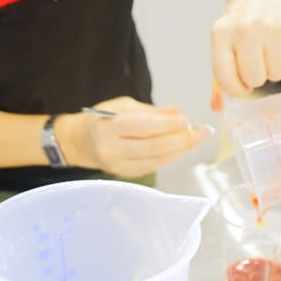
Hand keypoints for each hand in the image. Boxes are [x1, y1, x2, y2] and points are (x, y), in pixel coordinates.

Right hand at [64, 97, 209, 177]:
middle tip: (200, 131)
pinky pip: (153, 166)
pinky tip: (181, 148)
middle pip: (153, 147)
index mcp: (107, 127)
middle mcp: (111, 149)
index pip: (142, 126)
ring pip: (156, 160)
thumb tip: (176, 112)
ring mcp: (118, 165)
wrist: (80, 142)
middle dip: (181, 140)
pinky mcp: (125, 175)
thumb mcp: (122, 106)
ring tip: (196, 138)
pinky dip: (170, 157)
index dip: (166, 125)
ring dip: (180, 150)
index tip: (185, 119)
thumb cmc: (102, 119)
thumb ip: (150, 111)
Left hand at [211, 0, 280, 98]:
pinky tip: (278, 40)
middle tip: (255, 62)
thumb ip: (220, 75)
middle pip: (255, 80)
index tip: (240, 85)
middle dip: (256, 77)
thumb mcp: (224, 40)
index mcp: (221, 33)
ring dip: (272, 68)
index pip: (226, 78)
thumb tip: (217, 108)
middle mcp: (245, 29)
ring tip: (267, 50)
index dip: (235, 89)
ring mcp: (270, 26)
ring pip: (276, 74)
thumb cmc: (241, 17)